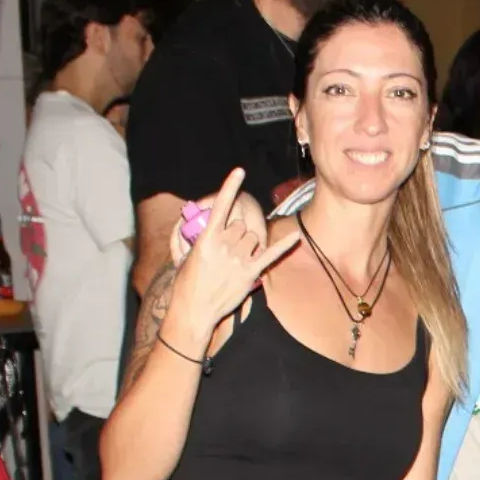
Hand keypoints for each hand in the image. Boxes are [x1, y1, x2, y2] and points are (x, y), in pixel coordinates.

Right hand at [170, 169, 298, 341]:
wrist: (194, 307)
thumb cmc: (186, 281)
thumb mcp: (182, 253)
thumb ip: (190, 235)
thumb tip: (193, 220)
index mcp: (206, 238)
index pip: (221, 206)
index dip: (230, 187)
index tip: (240, 172)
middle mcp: (224, 246)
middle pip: (241, 225)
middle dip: (237, 232)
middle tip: (228, 248)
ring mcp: (238, 260)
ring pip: (253, 238)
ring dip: (249, 243)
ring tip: (237, 258)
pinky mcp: (250, 274)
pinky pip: (271, 255)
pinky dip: (285, 245)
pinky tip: (297, 237)